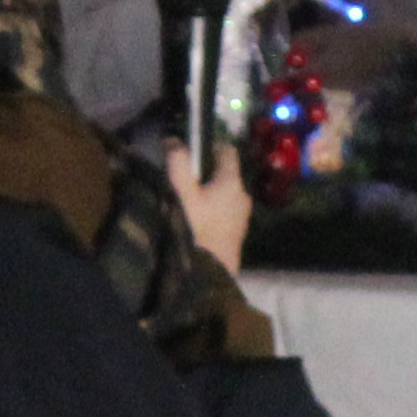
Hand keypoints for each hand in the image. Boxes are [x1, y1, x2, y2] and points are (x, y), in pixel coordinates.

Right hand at [174, 140, 255, 280]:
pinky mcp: (237, 234)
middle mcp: (243, 196)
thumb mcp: (181, 194)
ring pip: (224, 195)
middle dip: (205, 173)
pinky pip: (224, 212)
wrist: (210, 275)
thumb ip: (178, 164)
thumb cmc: (196, 229)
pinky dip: (212, 211)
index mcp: (232, 182)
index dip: (209, 146)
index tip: (191, 152)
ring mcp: (242, 216)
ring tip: (185, 204)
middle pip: (224, 174)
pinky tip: (195, 223)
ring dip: (208, 195)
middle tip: (182, 181)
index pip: (227, 151)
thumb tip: (173, 141)